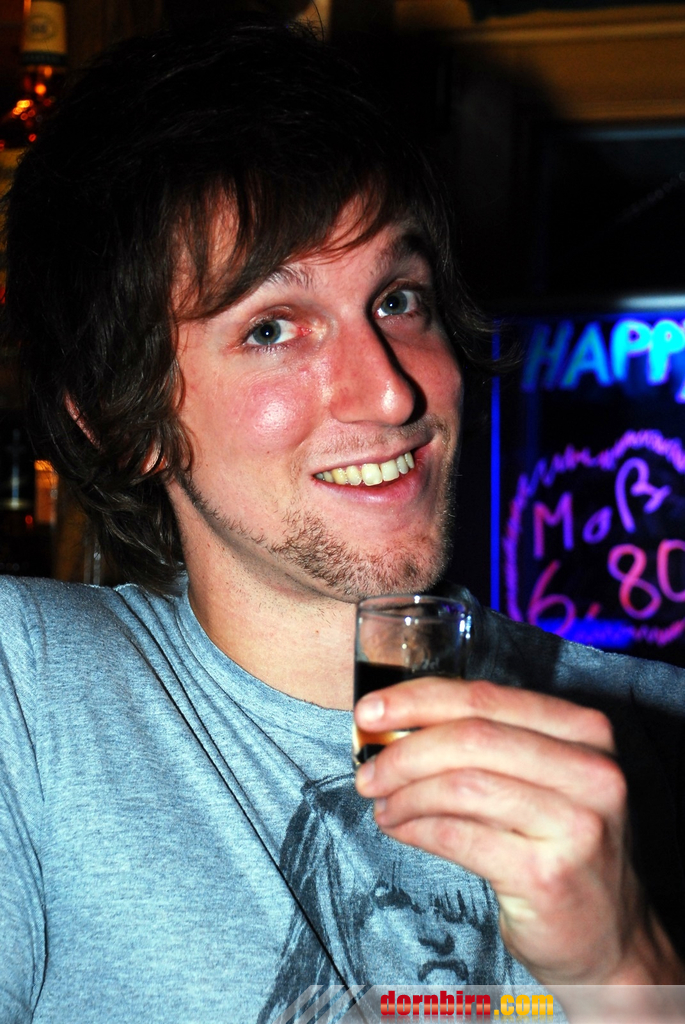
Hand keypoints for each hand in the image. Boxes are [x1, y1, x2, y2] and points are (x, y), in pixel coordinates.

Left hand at [354, 677, 683, 985]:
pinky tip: (400, 828)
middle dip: (404, 750)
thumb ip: (487, 742)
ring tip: (382, 803)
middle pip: (471, 738)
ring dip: (406, 793)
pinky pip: (458, 837)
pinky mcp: (546, 876)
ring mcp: (573, 825)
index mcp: (585, 733)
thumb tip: (398, 721)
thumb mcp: (545, 778)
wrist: (610, 938)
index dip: (418, 699)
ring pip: (461, 786)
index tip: (372, 709)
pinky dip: (416, 828)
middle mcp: (589, 772)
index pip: (486, 698)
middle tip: (367, 768)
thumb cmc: (561, 846)